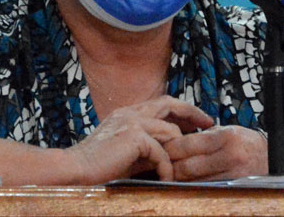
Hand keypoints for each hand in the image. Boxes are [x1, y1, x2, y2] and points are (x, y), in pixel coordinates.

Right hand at [64, 95, 213, 183]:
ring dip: (179, 152)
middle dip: (192, 113)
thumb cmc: (97, 167)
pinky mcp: (134, 136)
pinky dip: (166, 168)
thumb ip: (145, 148)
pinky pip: (162, 151)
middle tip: (209, 124)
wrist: (74, 171)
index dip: (182, 110)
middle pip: (170, 104)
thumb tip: (171, 153)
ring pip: (170, 132)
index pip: (161, 104)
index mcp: (127, 113)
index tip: (198, 120)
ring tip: (185, 166)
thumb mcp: (126, 153)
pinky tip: (165, 180)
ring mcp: (132, 122)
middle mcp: (130, 112)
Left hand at [164, 125, 267, 180]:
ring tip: (167, 174)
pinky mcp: (233, 186)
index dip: (170, 148)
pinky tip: (184, 182)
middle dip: (170, 166)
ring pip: (195, 180)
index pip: (188, 144)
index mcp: (225, 136)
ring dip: (178, 178)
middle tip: (159, 164)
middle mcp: (228, 155)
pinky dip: (192, 185)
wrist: (275, 157)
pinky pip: (206, 187)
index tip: (160, 148)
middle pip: (188, 165)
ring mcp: (232, 173)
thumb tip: (177, 140)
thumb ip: (204, 136)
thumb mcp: (228, 130)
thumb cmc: (247, 142)